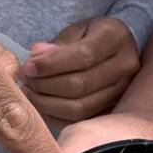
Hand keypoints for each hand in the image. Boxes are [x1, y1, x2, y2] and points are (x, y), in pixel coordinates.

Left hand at [21, 17, 139, 127]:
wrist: (116, 52)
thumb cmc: (91, 38)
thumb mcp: (76, 31)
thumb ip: (56, 45)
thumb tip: (35, 58)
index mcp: (115, 37)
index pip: (82, 55)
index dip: (51, 64)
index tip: (28, 67)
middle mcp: (126, 66)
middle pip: (80, 84)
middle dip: (45, 85)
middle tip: (26, 80)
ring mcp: (123, 93)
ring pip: (80, 108)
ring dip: (47, 103)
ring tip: (30, 92)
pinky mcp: (114, 112)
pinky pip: (80, 121)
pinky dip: (55, 116)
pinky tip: (42, 106)